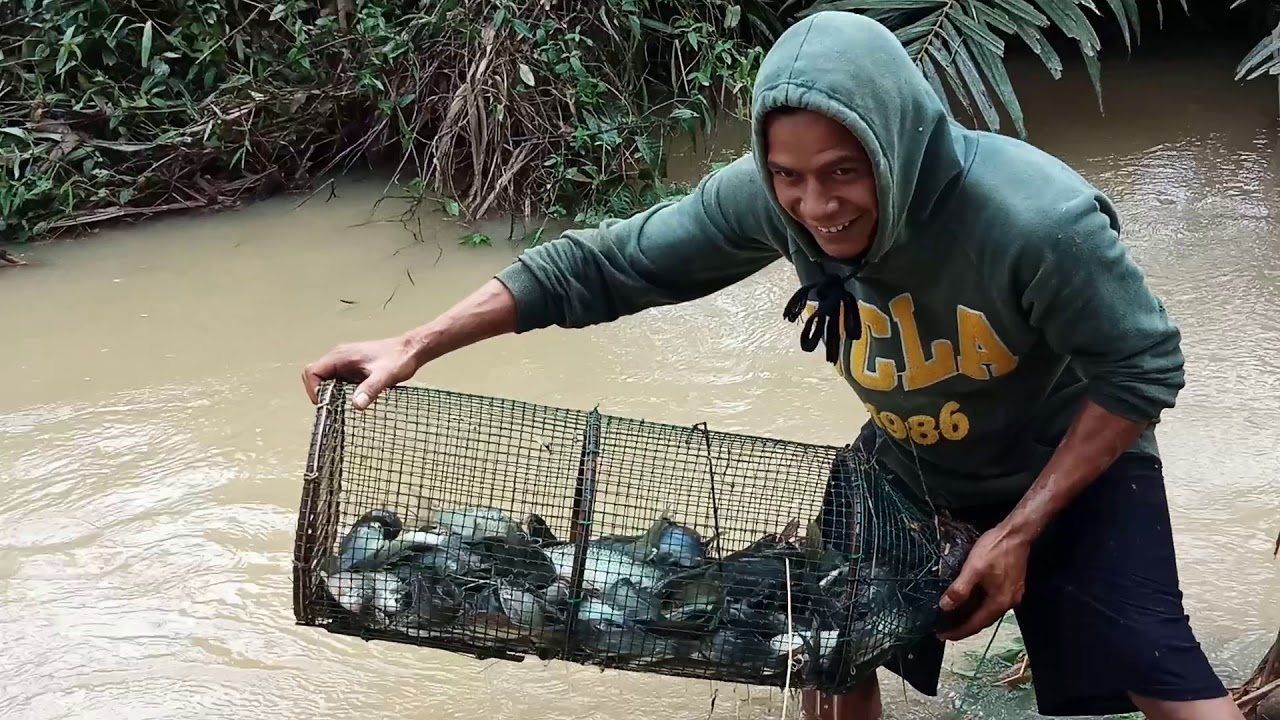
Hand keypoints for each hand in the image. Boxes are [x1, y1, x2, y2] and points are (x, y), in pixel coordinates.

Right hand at [302, 335, 420, 409]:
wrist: (411, 350)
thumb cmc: (398, 359)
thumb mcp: (385, 377)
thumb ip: (370, 390)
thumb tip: (356, 405)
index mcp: (340, 356)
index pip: (312, 372)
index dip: (313, 389)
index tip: (325, 404)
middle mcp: (339, 357)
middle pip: (316, 376)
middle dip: (320, 393)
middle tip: (333, 407)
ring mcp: (345, 361)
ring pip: (326, 379)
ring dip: (330, 393)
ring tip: (343, 405)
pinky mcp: (352, 367)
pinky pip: (337, 380)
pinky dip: (340, 390)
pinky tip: (354, 398)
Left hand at [936, 523, 1030, 641]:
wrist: (1017, 533)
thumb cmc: (994, 549)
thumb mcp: (973, 568)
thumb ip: (960, 589)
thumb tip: (944, 607)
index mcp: (999, 602)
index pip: (976, 624)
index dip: (958, 632)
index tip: (941, 636)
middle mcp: (1008, 603)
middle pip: (983, 621)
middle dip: (963, 626)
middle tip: (943, 628)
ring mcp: (1012, 594)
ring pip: (987, 611)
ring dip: (970, 615)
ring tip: (952, 617)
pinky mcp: (1012, 585)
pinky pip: (991, 602)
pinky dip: (978, 605)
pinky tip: (968, 601)